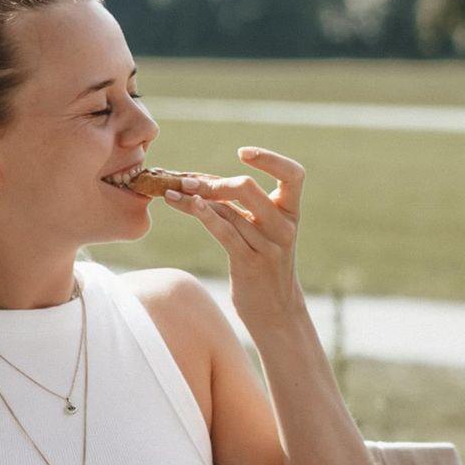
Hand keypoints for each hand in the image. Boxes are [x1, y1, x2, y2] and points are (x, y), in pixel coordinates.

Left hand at [158, 146, 304, 330]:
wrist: (276, 312)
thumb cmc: (265, 264)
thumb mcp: (265, 231)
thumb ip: (245, 206)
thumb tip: (201, 179)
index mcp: (291, 212)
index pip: (294, 174)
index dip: (270, 158)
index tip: (242, 152)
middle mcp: (283, 226)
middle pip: (248, 189)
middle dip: (214, 182)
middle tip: (189, 181)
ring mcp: (268, 246)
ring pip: (226, 210)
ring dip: (194, 198)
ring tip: (171, 190)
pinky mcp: (250, 264)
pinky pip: (223, 232)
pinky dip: (203, 215)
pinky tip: (187, 204)